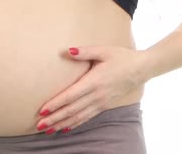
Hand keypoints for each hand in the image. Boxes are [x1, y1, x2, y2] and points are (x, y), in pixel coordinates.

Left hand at [35, 45, 149, 134]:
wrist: (142, 68)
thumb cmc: (122, 57)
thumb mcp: (104, 50)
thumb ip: (85, 52)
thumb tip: (67, 51)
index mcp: (94, 81)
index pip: (70, 96)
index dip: (55, 104)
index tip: (42, 110)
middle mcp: (97, 95)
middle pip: (72, 110)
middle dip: (54, 118)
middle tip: (39, 125)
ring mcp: (101, 102)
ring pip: (78, 117)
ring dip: (62, 124)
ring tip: (48, 130)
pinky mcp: (105, 105)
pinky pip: (87, 117)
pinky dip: (75, 124)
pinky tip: (65, 128)